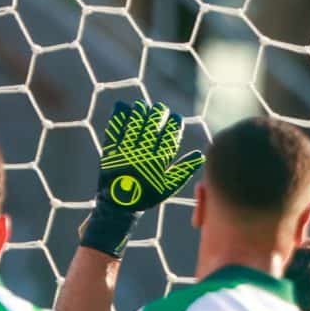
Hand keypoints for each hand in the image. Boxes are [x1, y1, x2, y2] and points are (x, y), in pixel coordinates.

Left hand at [79, 101, 206, 257]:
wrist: (118, 205)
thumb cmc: (146, 195)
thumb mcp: (167, 186)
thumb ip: (183, 170)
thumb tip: (200, 155)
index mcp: (158, 164)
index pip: (169, 137)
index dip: (174, 123)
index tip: (176, 117)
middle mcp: (142, 156)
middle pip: (152, 126)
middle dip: (158, 114)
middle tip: (160, 109)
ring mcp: (125, 152)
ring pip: (134, 125)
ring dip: (140, 111)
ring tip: (143, 106)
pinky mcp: (110, 150)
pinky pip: (115, 129)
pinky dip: (119, 116)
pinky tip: (124, 106)